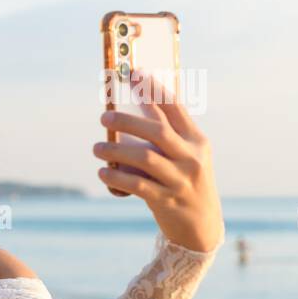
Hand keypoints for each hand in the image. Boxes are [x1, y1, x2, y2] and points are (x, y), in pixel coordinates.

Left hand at [93, 68, 224, 252]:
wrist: (201, 225)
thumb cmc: (183, 182)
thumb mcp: (183, 156)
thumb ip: (164, 136)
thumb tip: (127, 114)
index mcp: (196, 140)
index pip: (174, 108)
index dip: (153, 89)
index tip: (133, 73)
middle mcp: (191, 157)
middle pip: (158, 132)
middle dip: (128, 121)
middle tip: (104, 117)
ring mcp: (181, 180)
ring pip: (145, 159)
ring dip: (116, 151)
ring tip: (96, 148)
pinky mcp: (167, 200)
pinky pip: (138, 185)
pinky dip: (117, 177)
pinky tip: (103, 172)